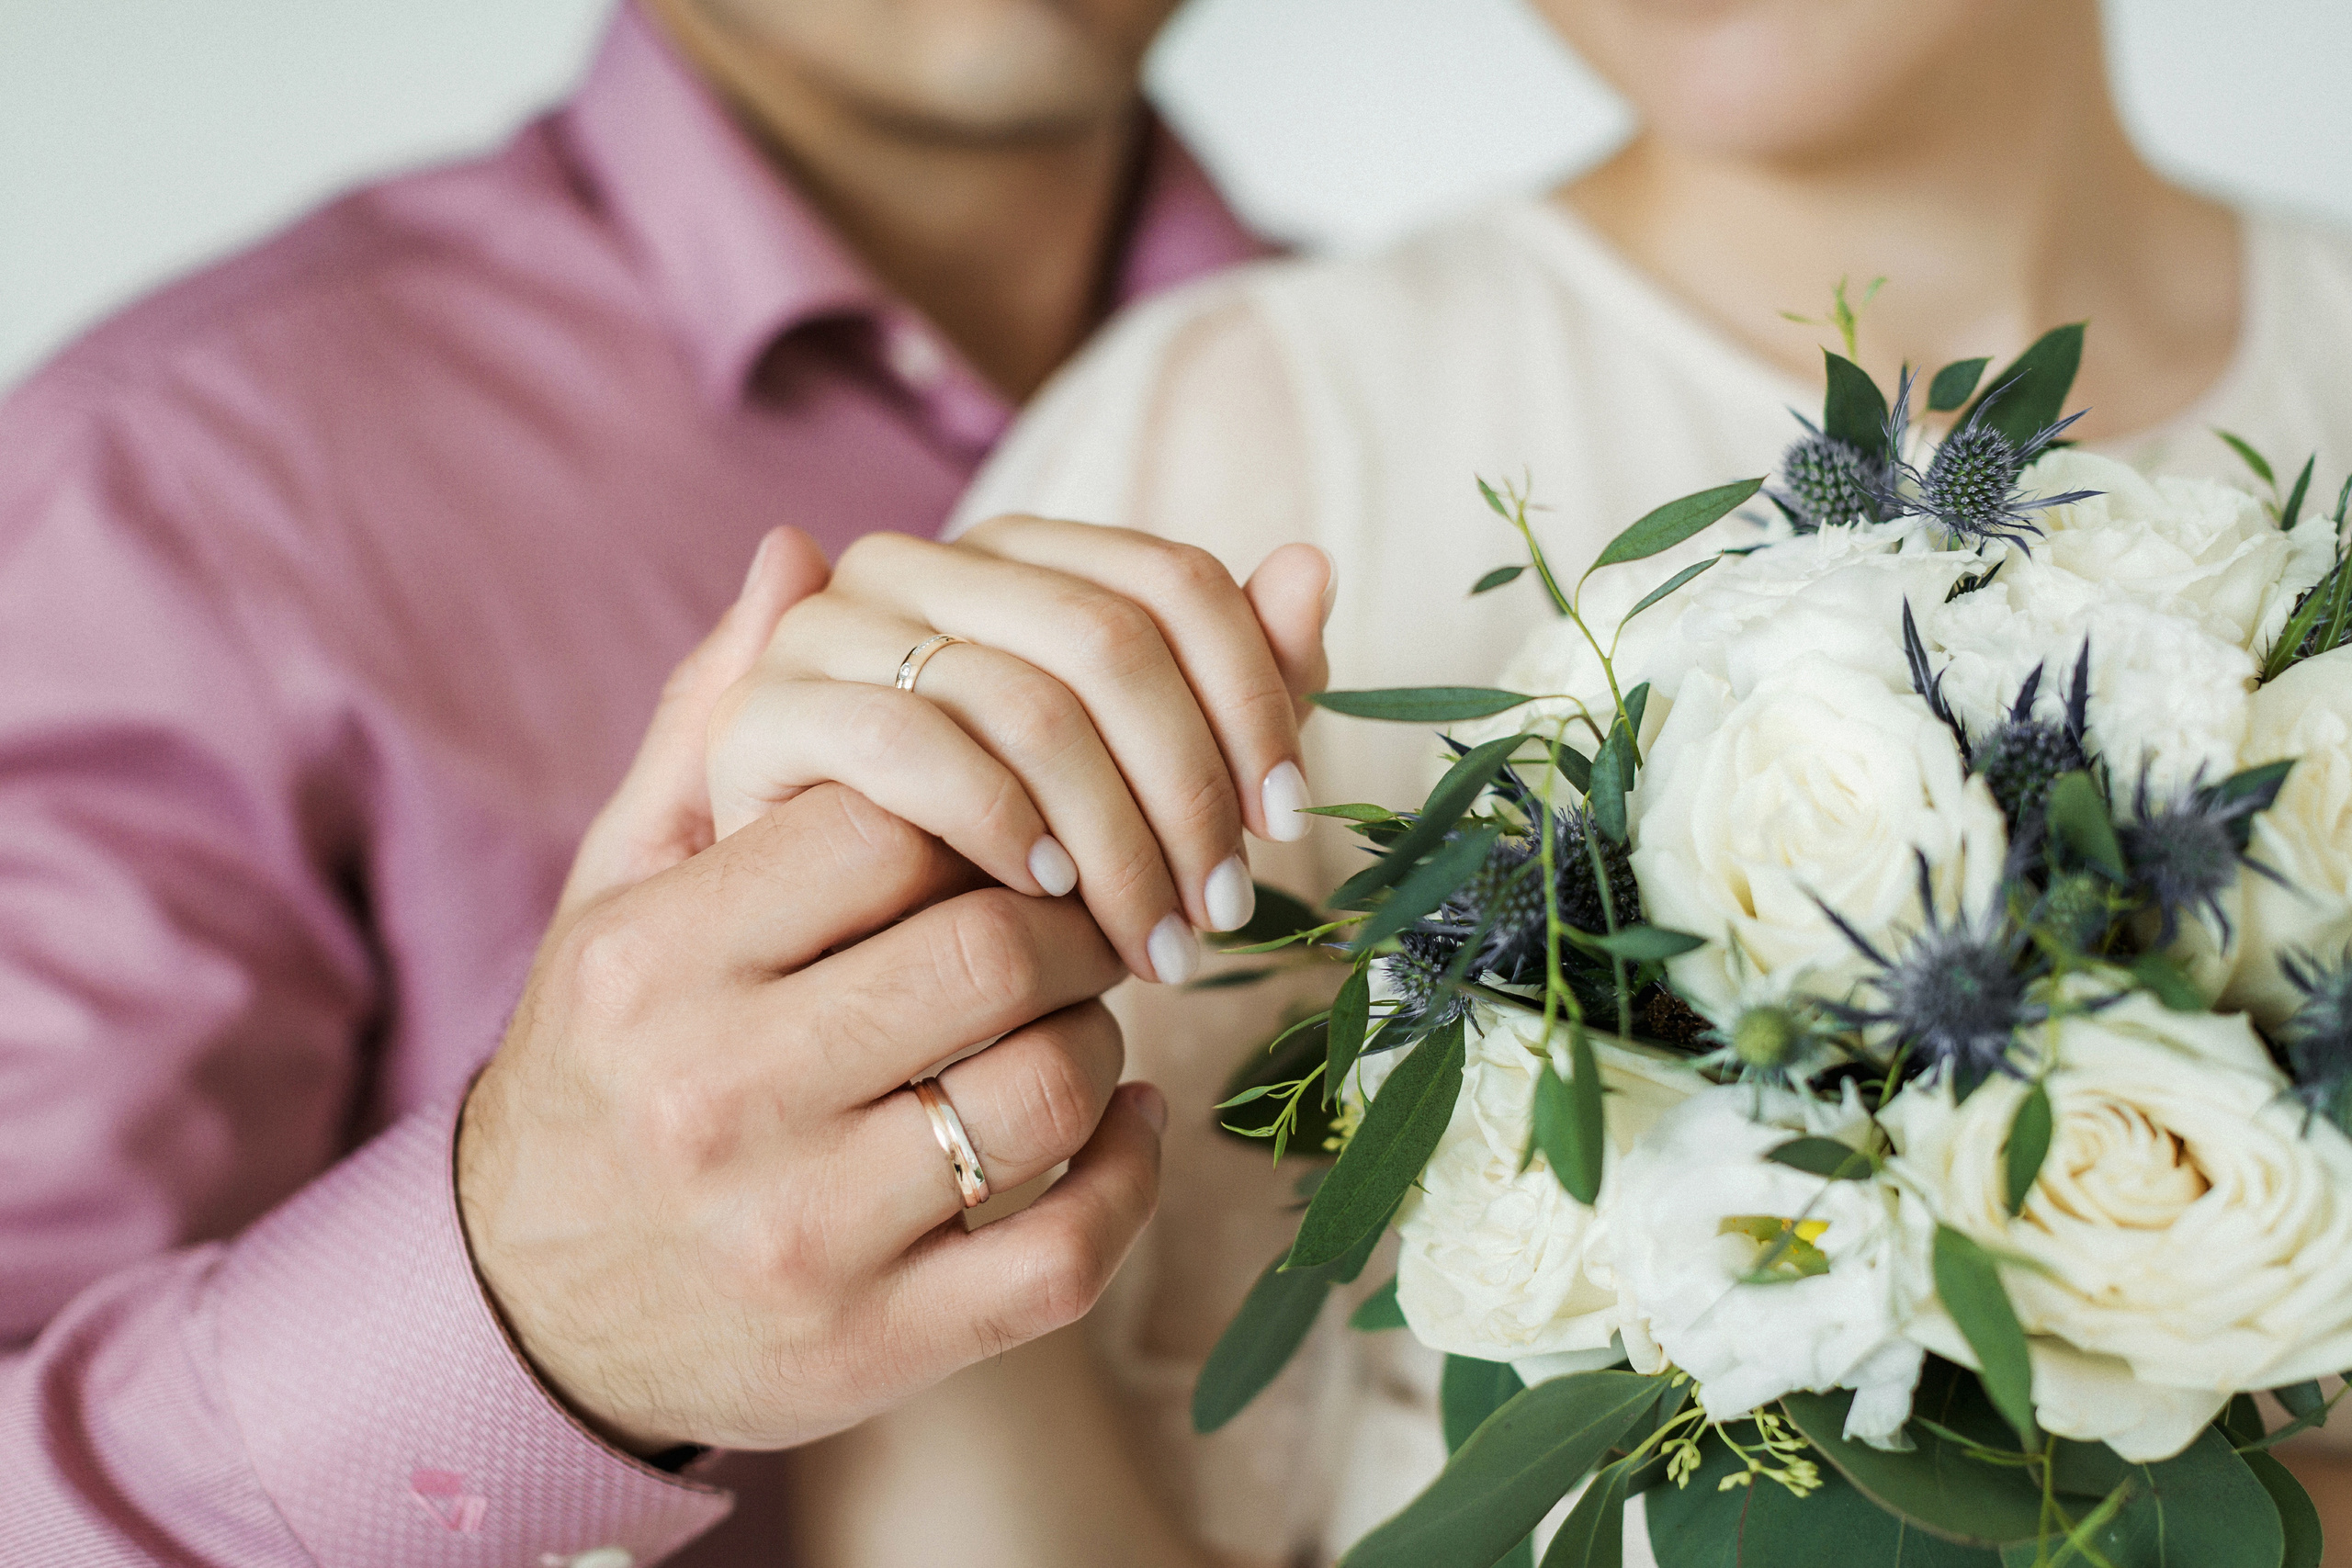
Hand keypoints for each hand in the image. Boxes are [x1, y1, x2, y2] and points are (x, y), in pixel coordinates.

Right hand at [458, 527, 1167, 1452]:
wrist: (533, 1312)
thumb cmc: (604, 1061)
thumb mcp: (621, 890)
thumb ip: (709, 726)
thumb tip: (799, 551)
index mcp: (657, 958)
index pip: (894, 817)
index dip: (990, 801)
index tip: (1013, 821)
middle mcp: (719, 1094)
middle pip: (993, 948)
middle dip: (1073, 918)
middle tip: (1079, 915)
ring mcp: (801, 1232)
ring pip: (1048, 1086)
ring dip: (1102, 1034)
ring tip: (1077, 1014)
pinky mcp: (876, 1346)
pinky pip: (1070, 1245)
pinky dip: (1131, 1170)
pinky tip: (1119, 1120)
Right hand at [705, 517, 1332, 985]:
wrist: (808, 960)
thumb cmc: (984, 865)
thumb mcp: (1122, 779)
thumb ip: (1219, 683)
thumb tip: (1312, 567)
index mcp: (1010, 553)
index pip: (1174, 580)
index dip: (1253, 696)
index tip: (1286, 820)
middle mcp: (914, 563)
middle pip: (1110, 639)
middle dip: (1188, 787)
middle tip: (1220, 912)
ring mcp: (828, 628)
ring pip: (1026, 701)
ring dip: (1115, 837)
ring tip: (1153, 940)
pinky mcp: (760, 711)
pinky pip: (907, 742)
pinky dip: (997, 819)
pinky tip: (1047, 895)